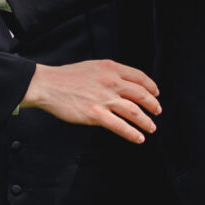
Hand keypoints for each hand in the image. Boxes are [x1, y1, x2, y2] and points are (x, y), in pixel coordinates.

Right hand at [22, 58, 160, 144]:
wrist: (47, 85)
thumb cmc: (66, 77)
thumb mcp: (92, 66)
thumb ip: (108, 73)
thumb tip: (123, 83)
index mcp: (111, 68)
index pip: (139, 77)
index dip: (151, 87)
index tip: (156, 93)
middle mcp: (111, 82)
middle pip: (141, 95)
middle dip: (153, 105)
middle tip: (157, 112)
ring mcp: (104, 99)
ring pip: (134, 112)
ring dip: (146, 122)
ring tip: (151, 128)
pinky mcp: (96, 115)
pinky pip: (120, 126)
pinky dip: (132, 134)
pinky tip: (138, 138)